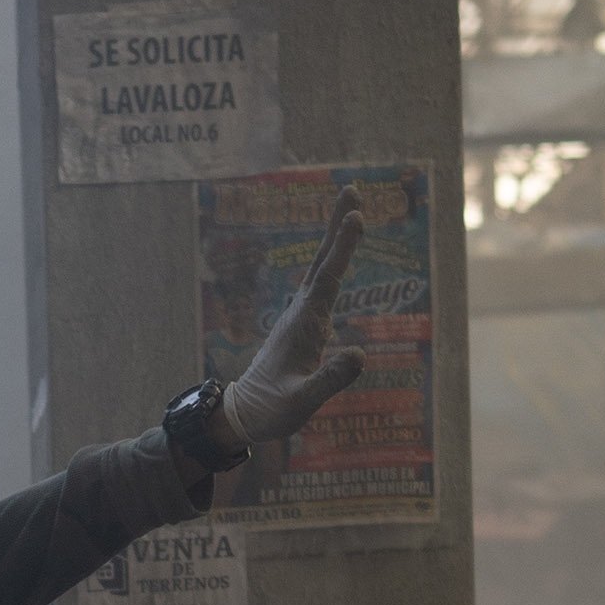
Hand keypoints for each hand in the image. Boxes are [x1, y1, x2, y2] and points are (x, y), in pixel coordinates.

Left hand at [218, 190, 370, 450]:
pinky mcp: (302, 325)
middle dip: (337, 227)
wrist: (244, 415)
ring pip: (320, 270)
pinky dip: (332, 264)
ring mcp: (300, 317)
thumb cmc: (273, 411)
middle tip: (351, 189)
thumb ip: (329, 380)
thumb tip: (359, 354)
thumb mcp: (302, 402)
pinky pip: (321, 285)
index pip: (328, 279)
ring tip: (352, 212)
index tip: (356, 217)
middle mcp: (301, 313)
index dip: (343, 248)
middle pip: (322, 262)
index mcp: (304, 325)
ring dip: (336, 240)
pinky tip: (337, 257)